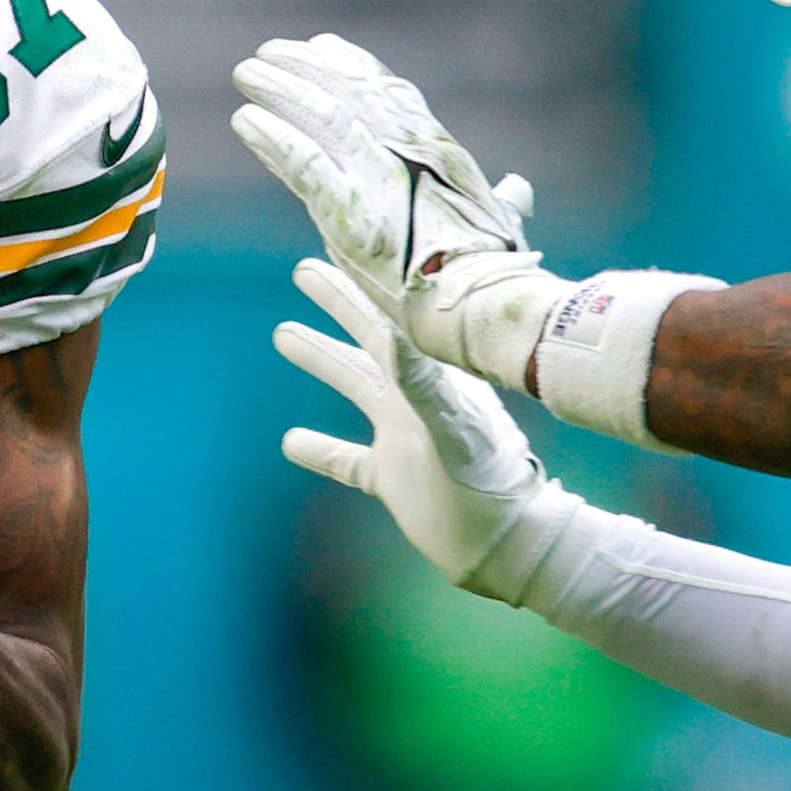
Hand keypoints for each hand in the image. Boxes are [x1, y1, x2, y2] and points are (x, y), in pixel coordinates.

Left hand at [231, 35, 548, 379]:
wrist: (484, 306)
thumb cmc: (497, 274)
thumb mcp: (501, 222)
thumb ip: (503, 199)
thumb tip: (517, 186)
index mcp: (440, 151)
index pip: (391, 92)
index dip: (355, 66)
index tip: (322, 45)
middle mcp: (408, 152)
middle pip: (350, 91)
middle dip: (307, 66)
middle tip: (269, 51)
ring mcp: (378, 177)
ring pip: (321, 115)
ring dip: (280, 89)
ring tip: (246, 73)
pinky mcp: (350, 210)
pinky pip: (302, 161)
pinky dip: (272, 136)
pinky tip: (244, 120)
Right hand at [274, 258, 576, 604]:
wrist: (507, 544)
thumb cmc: (491, 483)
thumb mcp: (455, 427)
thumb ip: (424, 384)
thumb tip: (392, 331)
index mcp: (435, 378)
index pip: (393, 318)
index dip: (366, 284)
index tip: (338, 247)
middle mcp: (417, 400)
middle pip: (368, 339)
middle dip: (338, 303)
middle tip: (304, 270)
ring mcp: (403, 437)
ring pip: (355, 386)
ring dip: (322, 359)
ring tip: (283, 334)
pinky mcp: (393, 478)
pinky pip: (348, 459)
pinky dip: (320, 451)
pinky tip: (291, 442)